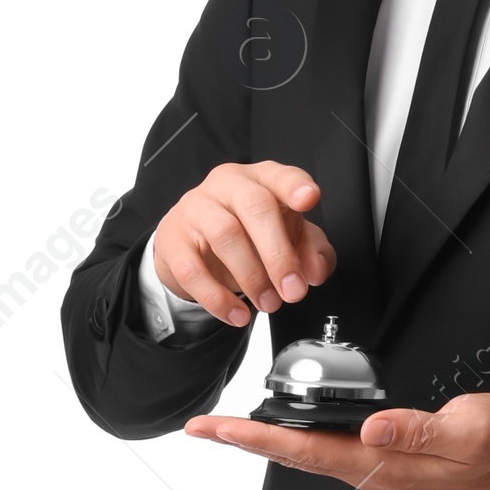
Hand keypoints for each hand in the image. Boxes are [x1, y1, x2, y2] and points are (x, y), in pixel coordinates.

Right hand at [151, 160, 334, 326]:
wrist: (194, 248)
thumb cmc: (247, 235)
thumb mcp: (287, 239)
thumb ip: (311, 251)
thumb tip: (316, 271)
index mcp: (260, 180)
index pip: (279, 175)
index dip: (294, 185)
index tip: (309, 198)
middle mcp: (227, 185)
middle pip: (255, 206)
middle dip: (279, 254)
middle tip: (293, 290)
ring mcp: (196, 208)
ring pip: (225, 234)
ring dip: (252, 277)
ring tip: (269, 303)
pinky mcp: (172, 239)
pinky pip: (192, 269)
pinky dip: (218, 298)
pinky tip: (237, 313)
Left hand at [185, 389, 489, 489]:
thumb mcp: (467, 429)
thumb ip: (419, 429)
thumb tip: (373, 427)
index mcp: (383, 463)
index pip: (307, 449)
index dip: (259, 437)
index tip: (222, 426)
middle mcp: (370, 468)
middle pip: (291, 455)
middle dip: (243, 440)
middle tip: (202, 426)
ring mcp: (373, 464)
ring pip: (301, 453)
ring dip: (261, 440)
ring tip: (225, 428)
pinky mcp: (379, 454)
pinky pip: (321, 449)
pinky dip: (289, 438)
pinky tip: (277, 431)